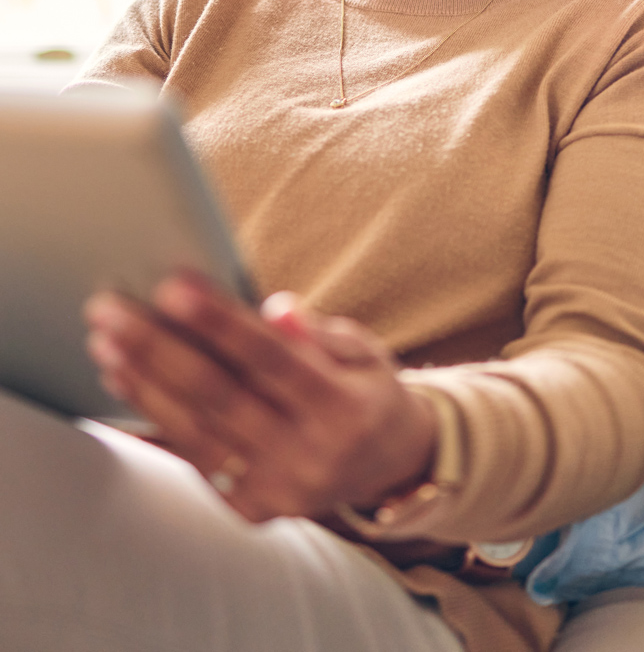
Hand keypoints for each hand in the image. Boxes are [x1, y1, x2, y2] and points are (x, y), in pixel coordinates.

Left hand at [83, 272, 436, 522]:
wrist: (388, 464)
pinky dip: (153, 417)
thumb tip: (276, 308)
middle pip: (220, 397)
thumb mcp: (363, 350)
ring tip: (106, 341)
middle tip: (110, 310)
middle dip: (158, 349)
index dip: (220, 323)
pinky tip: (124, 380)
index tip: (172, 286)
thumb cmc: (366, 390)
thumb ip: (317, 332)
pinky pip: (193, 458)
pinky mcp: (251, 507)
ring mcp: (277, 489)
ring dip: (143, 383)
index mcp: (344, 408)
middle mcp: (310, 456)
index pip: (272, 360)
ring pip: (196, 432)